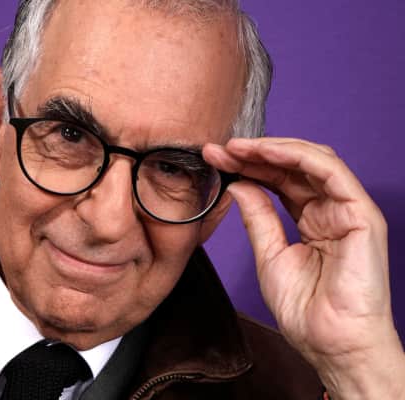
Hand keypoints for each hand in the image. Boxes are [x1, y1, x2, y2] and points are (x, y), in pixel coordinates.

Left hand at [203, 138, 404, 399]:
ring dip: (272, 150)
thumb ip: (258, 216)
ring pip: (312, 162)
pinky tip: (267, 152)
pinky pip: (331, 172)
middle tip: (220, 149)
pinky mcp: (361, 214)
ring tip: (237, 148)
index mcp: (311, 220)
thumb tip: (238, 184)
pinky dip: (298, 157)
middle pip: (292, 168)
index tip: (215, 160)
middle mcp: (330, 210)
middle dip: (254, 155)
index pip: (279, 182)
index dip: (248, 167)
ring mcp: (347, 210)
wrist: (330, 342)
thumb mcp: (269, 255)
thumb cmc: (305, 308)